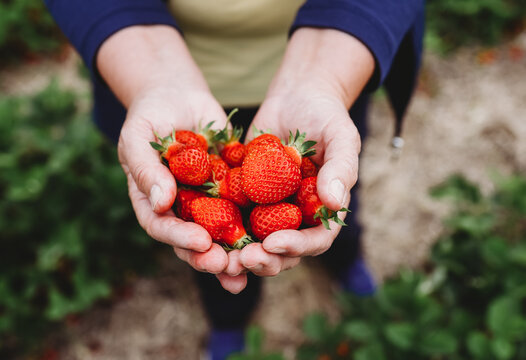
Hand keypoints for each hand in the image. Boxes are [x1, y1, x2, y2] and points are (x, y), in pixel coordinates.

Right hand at [97, 25, 246, 292]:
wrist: (178, 95)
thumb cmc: (149, 115)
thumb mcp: (138, 139)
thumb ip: (145, 170)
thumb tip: (161, 205)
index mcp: (153, 204)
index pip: (162, 228)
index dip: (180, 239)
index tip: (202, 242)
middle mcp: (181, 210)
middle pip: (194, 242)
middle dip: (212, 257)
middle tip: (231, 264)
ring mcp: (208, 202)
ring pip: (222, 233)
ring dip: (238, 252)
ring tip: (257, 262)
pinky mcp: (232, 189)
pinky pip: (246, 209)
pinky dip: (261, 224)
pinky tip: (280, 235)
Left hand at [240, 28, 374, 276]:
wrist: (295, 97)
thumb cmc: (326, 115)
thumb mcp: (341, 136)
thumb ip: (342, 168)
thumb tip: (335, 203)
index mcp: (322, 211)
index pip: (315, 240)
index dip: (296, 247)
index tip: (273, 243)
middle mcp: (295, 216)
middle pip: (282, 251)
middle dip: (263, 260)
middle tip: (242, 258)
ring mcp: (268, 209)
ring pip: (253, 242)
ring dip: (238, 253)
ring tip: (219, 254)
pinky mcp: (244, 197)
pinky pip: (229, 216)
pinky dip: (216, 227)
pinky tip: (199, 230)